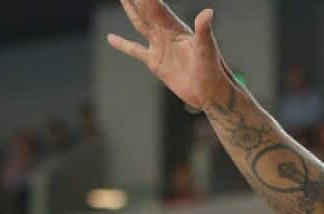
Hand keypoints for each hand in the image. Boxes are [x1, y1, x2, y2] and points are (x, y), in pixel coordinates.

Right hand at [106, 0, 231, 110]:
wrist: (211, 94)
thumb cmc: (213, 71)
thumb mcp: (207, 50)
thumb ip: (203, 31)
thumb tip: (208, 12)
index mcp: (176, 28)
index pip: (155, 6)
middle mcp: (166, 33)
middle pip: (146, 10)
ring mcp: (160, 47)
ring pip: (140, 24)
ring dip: (131, 10)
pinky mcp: (155, 62)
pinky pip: (135, 50)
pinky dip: (122, 44)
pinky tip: (110, 38)